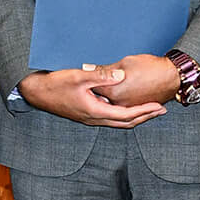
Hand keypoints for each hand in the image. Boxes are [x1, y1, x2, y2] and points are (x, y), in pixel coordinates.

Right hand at [16, 67, 167, 128]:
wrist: (38, 93)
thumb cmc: (56, 84)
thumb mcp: (79, 76)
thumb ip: (101, 76)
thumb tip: (121, 75)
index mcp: (95, 111)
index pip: (126, 115)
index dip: (144, 111)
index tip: (158, 106)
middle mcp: (94, 119)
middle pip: (126, 123)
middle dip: (145, 117)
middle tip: (161, 110)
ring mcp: (90, 118)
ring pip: (118, 122)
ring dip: (136, 117)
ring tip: (150, 110)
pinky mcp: (87, 114)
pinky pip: (111, 118)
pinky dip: (124, 115)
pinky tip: (128, 107)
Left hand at [95, 54, 179, 107]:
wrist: (172, 77)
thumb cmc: (150, 67)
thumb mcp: (124, 63)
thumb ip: (104, 69)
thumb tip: (87, 68)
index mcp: (113, 92)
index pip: (94, 87)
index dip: (90, 80)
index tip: (89, 74)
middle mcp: (119, 104)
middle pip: (101, 98)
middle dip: (98, 90)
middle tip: (95, 83)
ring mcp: (128, 108)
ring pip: (111, 103)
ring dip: (107, 96)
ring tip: (107, 88)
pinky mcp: (135, 109)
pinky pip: (122, 106)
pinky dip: (118, 100)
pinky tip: (120, 92)